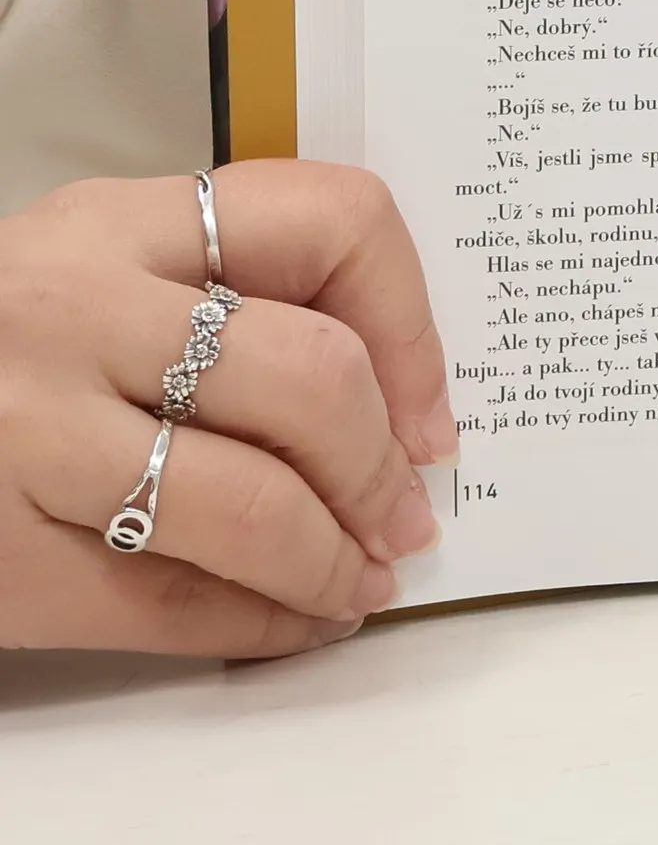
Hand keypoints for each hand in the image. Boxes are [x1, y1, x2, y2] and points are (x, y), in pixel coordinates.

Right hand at [0, 161, 455, 656]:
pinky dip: (264, 624)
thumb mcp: (101, 275)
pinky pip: (171, 603)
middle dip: (383, 465)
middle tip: (409, 513)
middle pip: (311, 376)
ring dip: (337, 560)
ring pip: (252, 505)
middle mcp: (74, 310)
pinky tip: (299, 621)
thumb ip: (228, 300)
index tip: (431, 406)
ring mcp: (24, 434)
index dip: (413, 324)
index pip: (332, 220)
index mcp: (123, 221)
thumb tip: (403, 410)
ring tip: (365, 578)